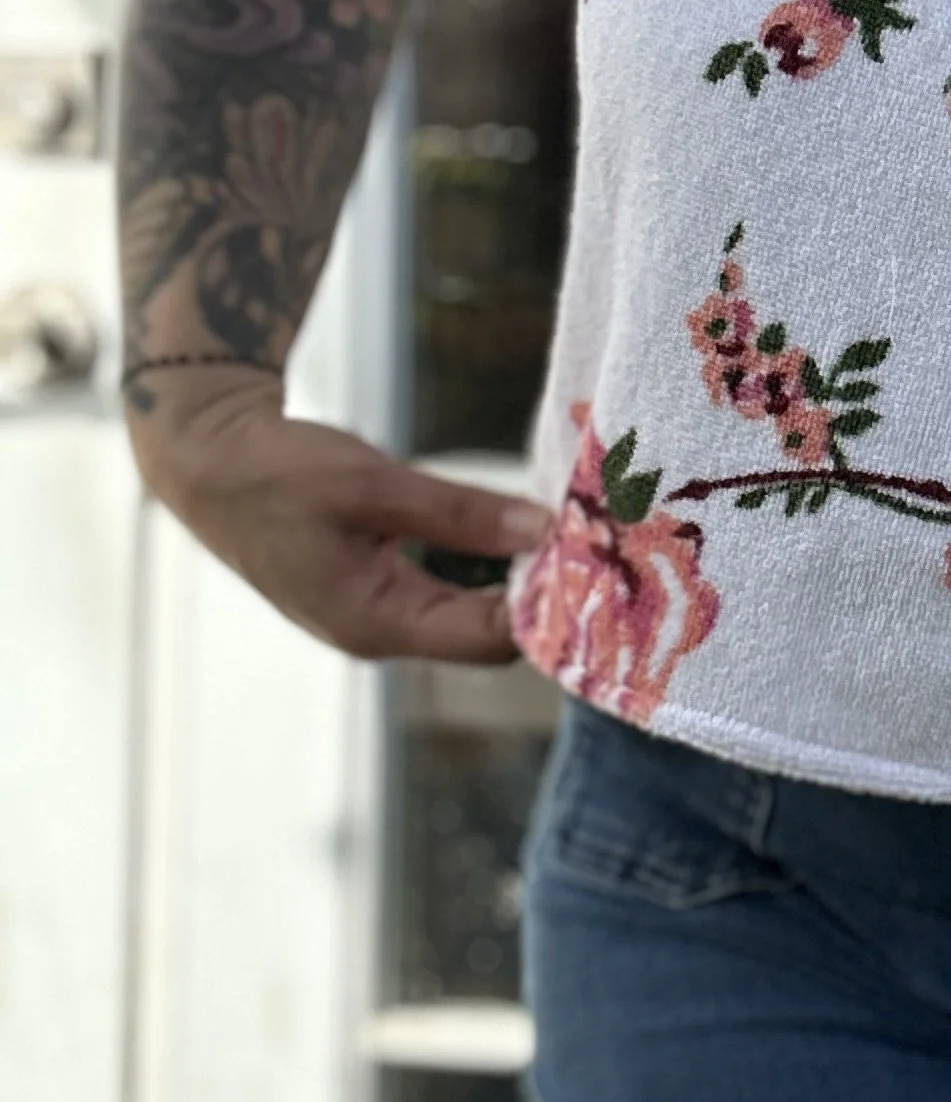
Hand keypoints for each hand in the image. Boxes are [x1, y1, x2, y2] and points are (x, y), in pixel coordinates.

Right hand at [128, 364, 553, 663]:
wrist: (207, 461)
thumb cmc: (280, 472)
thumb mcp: (377, 484)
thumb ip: (463, 513)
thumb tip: (545, 530)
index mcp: (376, 624)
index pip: (489, 640)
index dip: (545, 606)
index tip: (591, 559)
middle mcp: (380, 634)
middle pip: (486, 635)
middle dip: (537, 593)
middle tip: (590, 542)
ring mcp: (375, 616)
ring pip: (469, 612)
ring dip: (513, 576)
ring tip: (560, 530)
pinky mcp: (374, 590)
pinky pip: (446, 590)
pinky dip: (481, 564)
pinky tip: (511, 528)